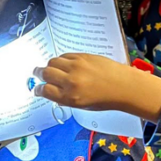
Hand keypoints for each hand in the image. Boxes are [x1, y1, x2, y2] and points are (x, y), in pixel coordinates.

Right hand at [33, 53, 160, 120]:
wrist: (123, 86)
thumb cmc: (105, 99)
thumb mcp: (82, 105)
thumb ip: (65, 98)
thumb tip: (52, 91)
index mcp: (70, 97)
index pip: (45, 90)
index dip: (39, 89)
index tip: (38, 88)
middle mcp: (71, 81)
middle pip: (45, 73)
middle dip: (39, 74)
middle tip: (38, 74)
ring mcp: (77, 66)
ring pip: (53, 62)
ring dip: (50, 66)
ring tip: (51, 69)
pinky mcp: (83, 56)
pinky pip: (65, 55)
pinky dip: (62, 60)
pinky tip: (65, 64)